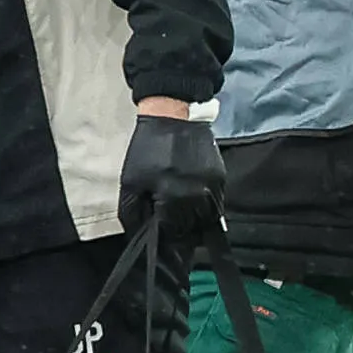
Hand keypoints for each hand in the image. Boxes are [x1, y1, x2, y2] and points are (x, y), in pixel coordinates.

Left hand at [118, 106, 223, 242]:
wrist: (173, 117)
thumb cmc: (148, 149)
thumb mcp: (131, 180)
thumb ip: (132, 212)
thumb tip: (137, 236)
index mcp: (172, 196)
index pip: (172, 231)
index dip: (164, 232)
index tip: (159, 227)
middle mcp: (197, 195)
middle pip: (192, 228)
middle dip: (179, 226)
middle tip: (168, 216)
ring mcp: (212, 187)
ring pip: (207, 218)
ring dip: (194, 219)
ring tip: (180, 207)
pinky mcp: (221, 178)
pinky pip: (217, 203)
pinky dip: (205, 205)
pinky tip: (192, 196)